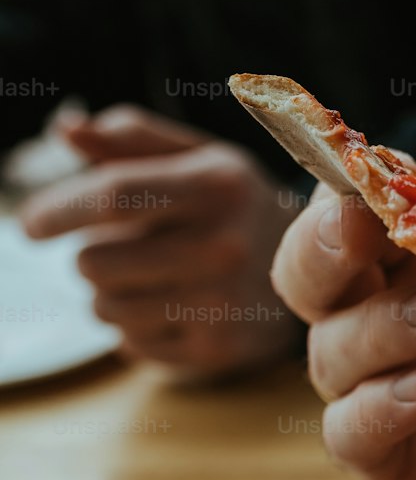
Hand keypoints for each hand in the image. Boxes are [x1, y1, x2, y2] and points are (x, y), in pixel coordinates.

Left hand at [21, 104, 302, 373]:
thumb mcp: (200, 158)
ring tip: (149, 281)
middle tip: (122, 251)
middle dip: (91, 256)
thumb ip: (132, 139)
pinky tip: (170, 310)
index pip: (115, 194)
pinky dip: (135, 329)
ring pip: (106, 308)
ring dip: (111, 295)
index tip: (29, 224)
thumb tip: (67, 129)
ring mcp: (223, 304)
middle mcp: (224, 244)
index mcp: (217, 184)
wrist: (322, 274)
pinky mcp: (219, 350)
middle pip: (96, 261)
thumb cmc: (237, 208)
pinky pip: (132, 346)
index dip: (59, 208)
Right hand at [270, 195, 415, 479]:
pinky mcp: (383, 457)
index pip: (356, 206)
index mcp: (412, 260)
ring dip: (383, 324)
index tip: (397, 168)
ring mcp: (372, 387)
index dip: (360, 184)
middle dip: (322, 241)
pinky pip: (352, 430)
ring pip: (331, 348)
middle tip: (360, 224)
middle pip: (307, 269)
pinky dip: (381, 406)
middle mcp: (375, 315)